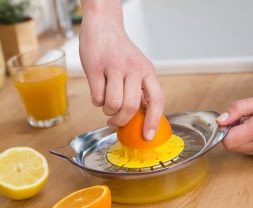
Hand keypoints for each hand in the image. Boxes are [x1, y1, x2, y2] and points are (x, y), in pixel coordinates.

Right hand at [79, 1, 163, 139]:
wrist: (103, 25)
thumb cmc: (120, 52)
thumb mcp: (138, 67)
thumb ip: (140, 90)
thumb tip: (141, 117)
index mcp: (147, 71)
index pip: (157, 100)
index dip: (154, 121)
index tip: (147, 136)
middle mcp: (133, 69)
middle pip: (131, 107)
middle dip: (121, 121)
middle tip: (115, 122)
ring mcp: (114, 67)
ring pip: (112, 104)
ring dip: (107, 111)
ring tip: (106, 103)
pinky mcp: (95, 67)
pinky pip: (97, 97)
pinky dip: (97, 101)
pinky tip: (98, 91)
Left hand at [216, 91, 252, 157]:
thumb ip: (238, 109)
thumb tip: (221, 120)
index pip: (228, 141)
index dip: (224, 130)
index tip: (230, 121)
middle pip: (232, 147)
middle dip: (232, 133)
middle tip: (244, 120)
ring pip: (241, 150)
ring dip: (241, 138)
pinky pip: (252, 151)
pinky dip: (251, 142)